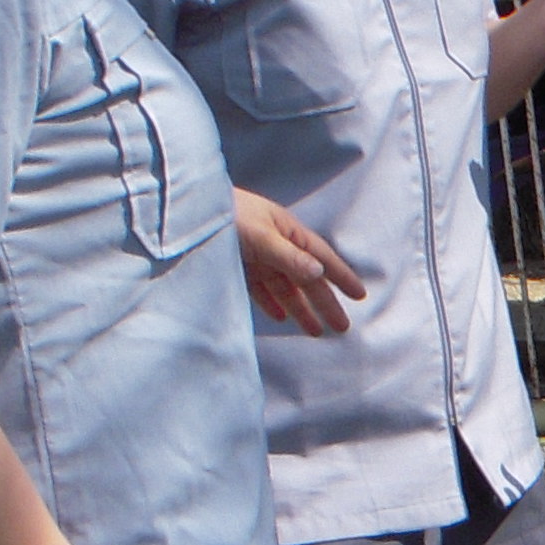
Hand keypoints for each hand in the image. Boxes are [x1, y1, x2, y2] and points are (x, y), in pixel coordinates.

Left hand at [235, 191, 365, 335]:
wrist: (186, 213)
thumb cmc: (225, 215)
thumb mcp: (261, 235)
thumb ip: (289, 256)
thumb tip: (319, 274)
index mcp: (286, 231)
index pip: (321, 257)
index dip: (340, 276)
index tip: (359, 295)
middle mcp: (275, 245)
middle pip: (306, 278)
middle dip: (325, 302)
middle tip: (342, 326)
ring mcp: (257, 257)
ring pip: (286, 287)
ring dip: (301, 308)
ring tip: (316, 331)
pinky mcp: (238, 268)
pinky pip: (261, 290)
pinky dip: (273, 303)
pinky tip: (282, 318)